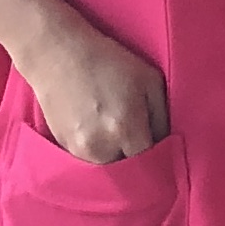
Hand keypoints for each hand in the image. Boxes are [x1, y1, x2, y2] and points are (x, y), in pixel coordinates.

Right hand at [19, 11, 170, 164]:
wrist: (58, 55)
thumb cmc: (108, 62)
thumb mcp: (149, 79)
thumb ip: (162, 117)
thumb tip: (166, 143)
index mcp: (126, 128)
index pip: (150, 163)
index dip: (159, 159)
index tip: (164, 153)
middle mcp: (101, 146)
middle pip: (128, 171)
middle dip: (138, 162)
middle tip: (141, 142)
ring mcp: (78, 150)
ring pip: (108, 169)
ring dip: (117, 158)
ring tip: (118, 133)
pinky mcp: (63, 148)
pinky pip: (89, 161)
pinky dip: (98, 153)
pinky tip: (99, 130)